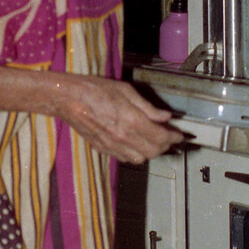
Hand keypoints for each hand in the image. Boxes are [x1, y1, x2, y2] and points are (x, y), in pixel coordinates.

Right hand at [52, 76, 185, 163]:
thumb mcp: (126, 91)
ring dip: (151, 152)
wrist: (68, 98)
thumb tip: (165, 116)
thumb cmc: (95, 90)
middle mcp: (124, 137)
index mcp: (132, 120)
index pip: (161, 136)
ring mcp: (113, 145)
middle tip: (169, 137)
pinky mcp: (103, 148)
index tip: (180, 134)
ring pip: (140, 158)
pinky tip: (136, 144)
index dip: (174, 137)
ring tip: (154, 141)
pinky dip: (136, 154)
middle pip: (153, 151)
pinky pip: (125, 158)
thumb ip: (148, 107)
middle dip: (165, 146)